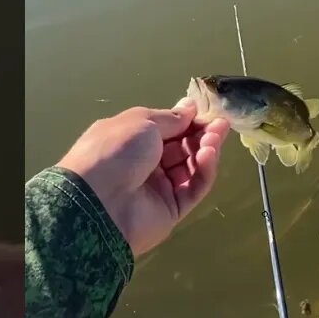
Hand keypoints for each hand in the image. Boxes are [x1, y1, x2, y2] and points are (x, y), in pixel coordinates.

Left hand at [58, 99, 229, 256]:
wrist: (98, 203)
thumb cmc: (115, 151)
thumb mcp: (141, 122)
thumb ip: (171, 118)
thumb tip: (190, 106)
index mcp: (131, 140)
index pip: (167, 129)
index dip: (187, 120)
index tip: (206, 112)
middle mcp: (144, 164)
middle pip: (181, 147)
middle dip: (201, 134)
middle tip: (221, 124)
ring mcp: (158, 188)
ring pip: (190, 167)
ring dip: (205, 150)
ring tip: (214, 138)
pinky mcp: (171, 210)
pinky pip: (192, 188)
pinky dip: (203, 171)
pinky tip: (208, 155)